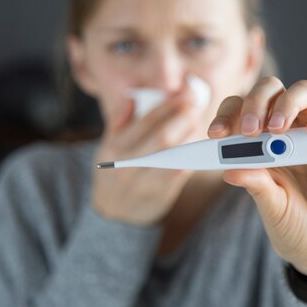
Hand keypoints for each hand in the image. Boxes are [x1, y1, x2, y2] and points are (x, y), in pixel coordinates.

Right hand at [93, 85, 199, 225]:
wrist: (113, 213)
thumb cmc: (114, 171)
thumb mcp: (108, 146)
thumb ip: (119, 121)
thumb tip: (131, 97)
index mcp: (116, 147)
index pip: (146, 121)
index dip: (167, 105)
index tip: (184, 93)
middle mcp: (129, 165)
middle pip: (163, 138)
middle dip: (182, 118)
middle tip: (195, 104)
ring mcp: (144, 182)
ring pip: (174, 157)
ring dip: (190, 138)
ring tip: (198, 122)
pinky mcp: (160, 195)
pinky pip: (179, 174)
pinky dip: (190, 158)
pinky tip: (197, 146)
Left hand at [208, 77, 306, 282]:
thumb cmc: (294, 225)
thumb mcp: (270, 206)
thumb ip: (255, 184)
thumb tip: (228, 170)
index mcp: (262, 141)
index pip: (242, 110)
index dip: (227, 115)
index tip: (215, 134)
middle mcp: (289, 130)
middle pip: (272, 90)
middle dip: (255, 102)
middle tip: (247, 130)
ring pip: (305, 92)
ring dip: (286, 104)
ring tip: (275, 128)